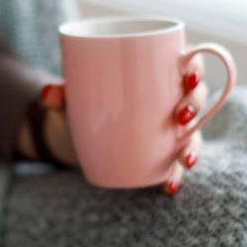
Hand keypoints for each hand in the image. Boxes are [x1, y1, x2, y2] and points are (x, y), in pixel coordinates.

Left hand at [34, 54, 205, 194]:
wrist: (73, 135)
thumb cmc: (82, 103)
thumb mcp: (72, 98)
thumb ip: (62, 95)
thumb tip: (49, 94)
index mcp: (157, 70)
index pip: (188, 61)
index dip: (197, 66)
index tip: (189, 76)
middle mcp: (169, 98)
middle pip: (195, 96)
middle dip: (194, 106)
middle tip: (180, 117)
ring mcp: (168, 128)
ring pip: (192, 133)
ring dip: (193, 145)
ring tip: (184, 159)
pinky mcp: (161, 153)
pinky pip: (175, 162)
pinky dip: (175, 174)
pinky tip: (169, 185)